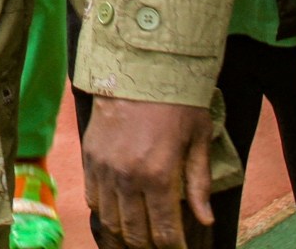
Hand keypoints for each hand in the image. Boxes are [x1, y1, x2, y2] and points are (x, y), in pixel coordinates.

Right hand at [82, 97, 213, 247]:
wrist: (138, 65)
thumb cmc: (176, 100)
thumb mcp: (198, 138)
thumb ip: (199, 183)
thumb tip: (205, 219)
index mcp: (158, 175)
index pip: (164, 232)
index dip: (175, 247)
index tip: (181, 248)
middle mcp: (127, 177)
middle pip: (135, 234)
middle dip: (150, 247)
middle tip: (160, 245)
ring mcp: (105, 168)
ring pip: (110, 222)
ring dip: (125, 236)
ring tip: (138, 239)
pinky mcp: (90, 157)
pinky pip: (92, 199)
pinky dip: (104, 213)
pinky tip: (117, 215)